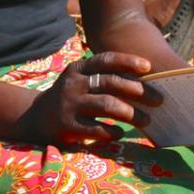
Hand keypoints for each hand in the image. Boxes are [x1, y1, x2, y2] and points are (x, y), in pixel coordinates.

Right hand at [14, 52, 158, 146]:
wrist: (34, 118)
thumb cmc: (70, 99)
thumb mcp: (80, 81)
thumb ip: (103, 79)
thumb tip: (144, 84)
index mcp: (78, 69)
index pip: (105, 60)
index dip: (127, 62)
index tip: (148, 67)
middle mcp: (73, 84)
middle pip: (111, 83)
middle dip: (139, 91)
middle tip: (159, 100)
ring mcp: (69, 105)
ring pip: (107, 105)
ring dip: (131, 113)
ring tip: (146, 120)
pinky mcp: (67, 126)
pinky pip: (96, 129)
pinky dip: (112, 131)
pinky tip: (120, 133)